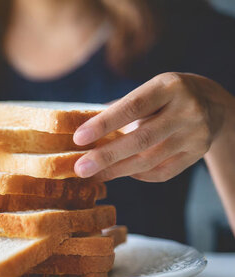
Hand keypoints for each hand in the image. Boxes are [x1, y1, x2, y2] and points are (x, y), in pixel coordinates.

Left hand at [72, 72, 234, 181]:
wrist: (213, 104)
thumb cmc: (165, 97)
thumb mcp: (149, 91)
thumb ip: (119, 109)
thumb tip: (81, 133)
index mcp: (168, 87)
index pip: (132, 107)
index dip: (103, 124)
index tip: (78, 138)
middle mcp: (186, 109)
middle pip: (141, 139)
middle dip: (106, 156)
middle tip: (79, 168)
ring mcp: (195, 133)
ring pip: (149, 160)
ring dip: (116, 171)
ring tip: (93, 175)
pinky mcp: (198, 153)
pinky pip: (161, 172)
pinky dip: (137, 175)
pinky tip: (120, 173)